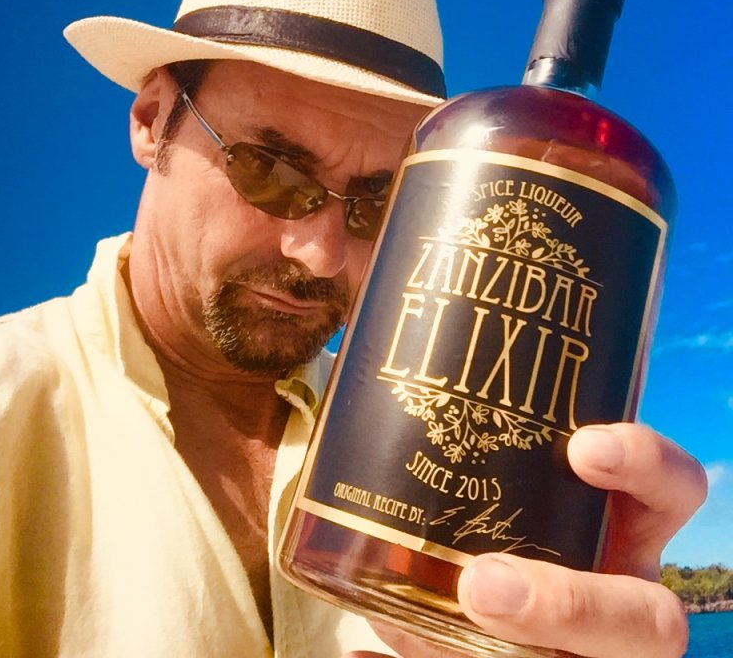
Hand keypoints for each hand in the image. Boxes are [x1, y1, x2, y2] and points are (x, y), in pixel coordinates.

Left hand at [344, 423, 705, 657]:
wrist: (474, 600)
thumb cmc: (490, 519)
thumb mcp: (488, 477)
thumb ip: (447, 444)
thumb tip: (351, 393)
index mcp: (618, 526)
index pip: (672, 489)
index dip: (645, 466)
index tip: (581, 446)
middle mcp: (618, 592)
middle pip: (650, 618)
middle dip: (574, 606)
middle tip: (481, 585)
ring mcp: (589, 647)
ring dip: (523, 650)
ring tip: (448, 619)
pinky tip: (366, 654)